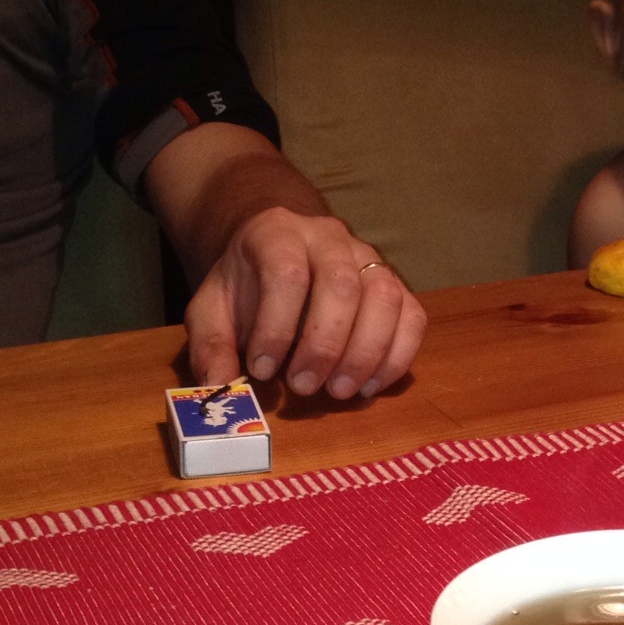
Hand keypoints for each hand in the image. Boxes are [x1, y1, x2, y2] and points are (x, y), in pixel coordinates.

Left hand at [184, 208, 426, 399]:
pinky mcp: (394, 284)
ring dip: (365, 353)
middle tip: (303, 387)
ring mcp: (368, 258)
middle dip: (324, 344)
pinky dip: (397, 356)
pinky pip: (412, 316)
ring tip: (340, 392)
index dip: (276, 326)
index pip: (286, 272)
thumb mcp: (212, 309)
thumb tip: (220, 384)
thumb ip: (210, 344)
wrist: (276, 255)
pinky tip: (369, 386)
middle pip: (342, 284)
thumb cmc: (246, 287)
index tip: (261, 370)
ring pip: (385, 297)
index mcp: (278, 232)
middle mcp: (330, 237)